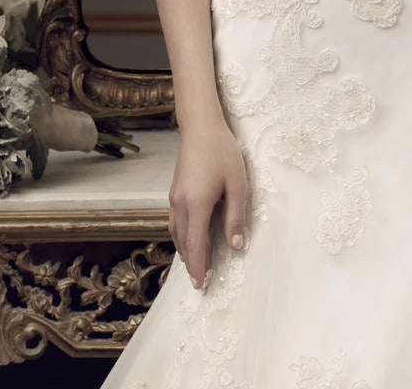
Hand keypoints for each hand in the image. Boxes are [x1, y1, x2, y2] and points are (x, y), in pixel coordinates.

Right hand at [169, 120, 247, 289]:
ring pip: (176, 232)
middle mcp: (180, 204)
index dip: (199, 266)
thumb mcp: (237, 183)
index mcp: (196, 204)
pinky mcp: (174, 191)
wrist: (201, 126)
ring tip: (195, 264)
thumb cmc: (222, 151)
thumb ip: (236, 216)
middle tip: (199, 281)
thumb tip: (236, 245)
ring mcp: (174, 197)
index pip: (196, 245)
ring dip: (185, 250)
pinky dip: (181, 235)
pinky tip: (189, 237)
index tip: (201, 284)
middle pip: (184, 242)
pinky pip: (175, 221)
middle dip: (191, 263)